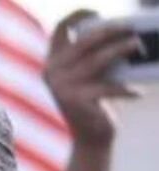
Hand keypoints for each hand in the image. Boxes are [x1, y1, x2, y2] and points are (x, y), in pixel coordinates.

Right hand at [44, 10, 142, 145]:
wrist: (91, 138)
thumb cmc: (96, 101)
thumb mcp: (93, 75)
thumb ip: (96, 55)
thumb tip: (123, 33)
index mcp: (52, 63)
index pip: (60, 30)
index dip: (78, 16)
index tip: (98, 11)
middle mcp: (52, 72)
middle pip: (83, 41)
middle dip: (109, 30)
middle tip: (129, 27)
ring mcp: (62, 86)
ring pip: (97, 60)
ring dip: (121, 50)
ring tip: (137, 45)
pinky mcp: (76, 101)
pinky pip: (107, 87)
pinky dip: (126, 89)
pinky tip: (138, 93)